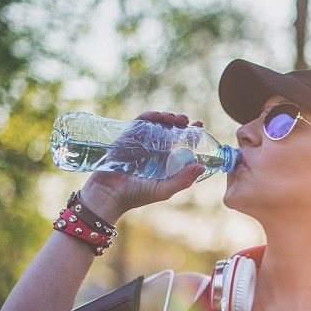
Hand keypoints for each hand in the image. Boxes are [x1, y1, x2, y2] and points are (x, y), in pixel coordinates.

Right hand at [81, 111, 205, 222]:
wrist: (109, 194)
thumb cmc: (137, 195)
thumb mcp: (164, 189)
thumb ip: (183, 180)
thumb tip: (201, 166)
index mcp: (166, 163)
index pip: (182, 145)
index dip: (191, 134)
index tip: (199, 125)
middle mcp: (155, 151)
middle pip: (171, 131)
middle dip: (179, 123)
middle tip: (184, 119)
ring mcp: (141, 143)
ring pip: (156, 125)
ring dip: (165, 117)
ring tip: (172, 117)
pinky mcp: (127, 138)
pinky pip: (139, 123)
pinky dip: (149, 117)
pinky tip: (156, 116)